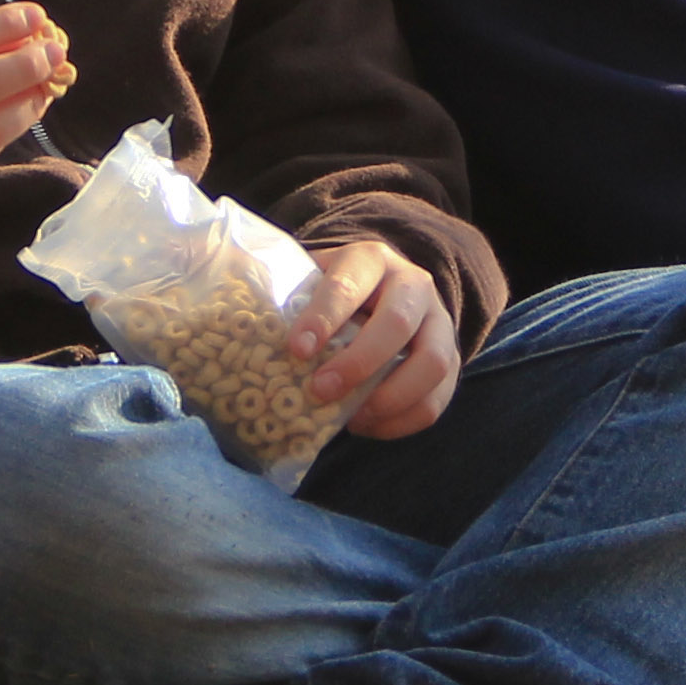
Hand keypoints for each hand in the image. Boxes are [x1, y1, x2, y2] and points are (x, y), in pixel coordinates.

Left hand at [299, 238, 462, 439]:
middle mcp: (413, 285)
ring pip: (433, 362)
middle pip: (397, 322)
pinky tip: (366, 424)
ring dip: (389, 398)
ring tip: (351, 417)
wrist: (386, 291)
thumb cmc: (334, 296)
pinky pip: (436, 399)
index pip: (349, 283)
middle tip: (319, 391)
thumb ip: (285, 300)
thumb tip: (234, 332)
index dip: (323, 317)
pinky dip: (401, 421)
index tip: (297, 350)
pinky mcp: (450, 360)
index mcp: (370, 260)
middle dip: (357, 363)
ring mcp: (439, 323)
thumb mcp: (311, 280)